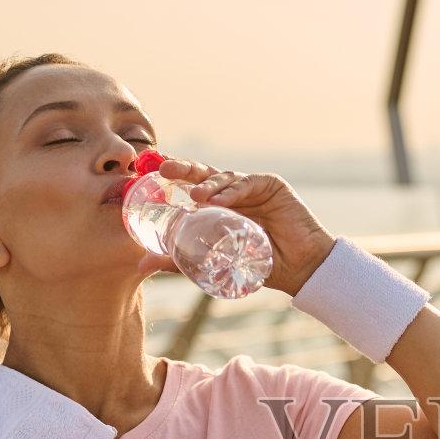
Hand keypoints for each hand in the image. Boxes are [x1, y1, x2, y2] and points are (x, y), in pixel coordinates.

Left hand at [155, 158, 336, 294]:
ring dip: (209, 184)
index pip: (190, 184)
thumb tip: (140, 266)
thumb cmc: (258, 265)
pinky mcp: (270, 185)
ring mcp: (251, 187)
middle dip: (184, 169)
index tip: (148, 172)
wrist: (299, 269)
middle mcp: (232, 193)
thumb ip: (178, 261)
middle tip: (166, 170)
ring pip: (224, 177)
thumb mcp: (211, 263)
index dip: (172, 176)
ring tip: (197, 197)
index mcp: (217, 205)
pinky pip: (248, 183)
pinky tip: (222, 199)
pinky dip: (233, 190)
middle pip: (203, 175)